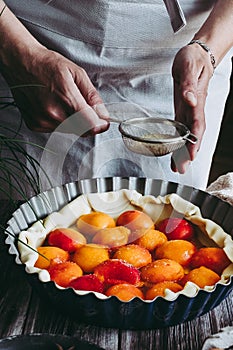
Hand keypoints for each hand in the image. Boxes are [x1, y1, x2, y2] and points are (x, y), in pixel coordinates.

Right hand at [1, 46, 109, 134]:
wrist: (20, 63)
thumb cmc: (46, 64)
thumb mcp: (76, 73)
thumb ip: (92, 96)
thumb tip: (103, 114)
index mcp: (65, 96)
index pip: (90, 124)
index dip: (100, 124)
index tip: (103, 121)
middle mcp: (52, 112)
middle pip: (82, 129)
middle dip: (87, 121)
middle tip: (83, 106)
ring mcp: (42, 121)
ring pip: (70, 130)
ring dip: (74, 121)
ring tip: (64, 102)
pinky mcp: (35, 125)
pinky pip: (57, 129)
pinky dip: (60, 121)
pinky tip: (54, 106)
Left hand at [171, 43, 213, 172]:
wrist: (196, 54)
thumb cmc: (193, 58)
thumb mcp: (188, 67)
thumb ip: (188, 85)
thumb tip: (190, 99)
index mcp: (197, 100)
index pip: (197, 124)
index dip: (194, 141)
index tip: (191, 154)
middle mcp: (194, 109)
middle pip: (194, 135)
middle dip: (188, 153)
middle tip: (182, 168)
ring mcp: (189, 111)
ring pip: (188, 135)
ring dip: (183, 151)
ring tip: (177, 167)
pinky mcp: (183, 110)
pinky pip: (182, 129)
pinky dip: (178, 141)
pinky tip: (174, 151)